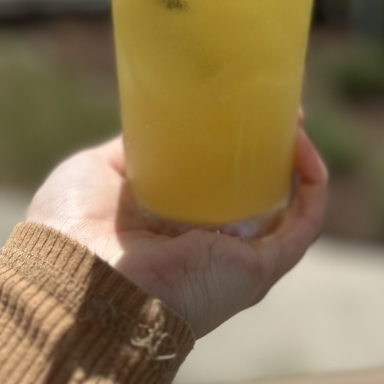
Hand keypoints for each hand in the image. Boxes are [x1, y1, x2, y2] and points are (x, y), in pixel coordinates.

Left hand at [26, 128, 327, 337]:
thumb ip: (135, 147)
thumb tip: (157, 115)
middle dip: (274, 147)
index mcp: (175, 225)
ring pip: (288, 203)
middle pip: (260, 190)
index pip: (220, 183)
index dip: (239, 145)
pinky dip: (313, 185)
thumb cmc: (71, 231)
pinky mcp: (257, 269)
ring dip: (299, 158)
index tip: (248, 107)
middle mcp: (212, 245)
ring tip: (294, 117)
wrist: (72, 278)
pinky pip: (304, 224)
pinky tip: (304, 147)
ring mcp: (238, 258)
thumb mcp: (102, 171)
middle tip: (279, 106)